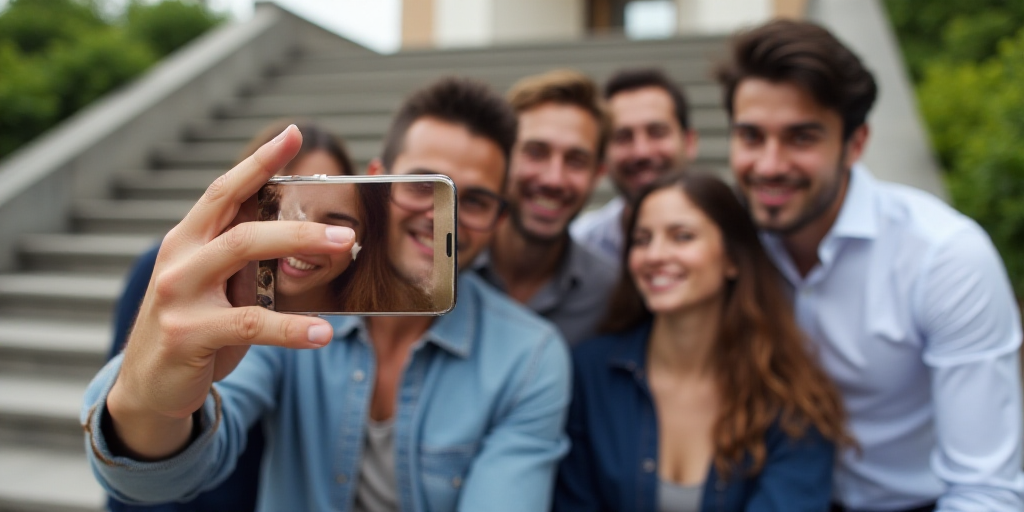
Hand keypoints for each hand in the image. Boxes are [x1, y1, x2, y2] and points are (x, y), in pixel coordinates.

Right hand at [106, 125, 354, 458]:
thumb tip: (298, 234)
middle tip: (343, 229)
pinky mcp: (188, 334)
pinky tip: (322, 332)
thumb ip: (244, 261)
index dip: (259, 162)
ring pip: (242, 256)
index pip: (224, 191)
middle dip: (295, 221)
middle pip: (240, 224)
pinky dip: (291, 329)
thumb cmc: (192, 329)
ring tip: (342, 250)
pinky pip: (249, 324)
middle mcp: (179, 259)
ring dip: (298, 248)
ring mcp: (179, 295)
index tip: (293, 134)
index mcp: (187, 240)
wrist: (147, 387)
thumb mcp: (215, 287)